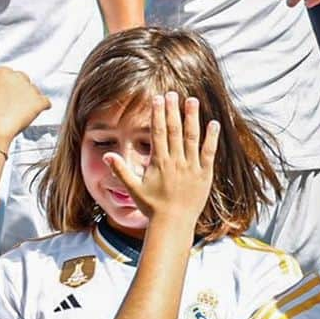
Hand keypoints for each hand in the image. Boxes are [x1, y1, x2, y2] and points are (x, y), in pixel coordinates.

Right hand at [0, 68, 50, 149]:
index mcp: (1, 72)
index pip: (9, 75)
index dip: (7, 88)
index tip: (4, 98)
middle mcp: (16, 76)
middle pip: (23, 81)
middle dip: (20, 91)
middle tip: (13, 107)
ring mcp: (29, 88)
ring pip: (34, 91)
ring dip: (31, 99)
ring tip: (21, 113)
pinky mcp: (38, 101)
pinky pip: (45, 102)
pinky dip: (43, 107)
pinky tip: (35, 113)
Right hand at [106, 91, 218, 225]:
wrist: (173, 224)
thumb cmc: (152, 207)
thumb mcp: (133, 188)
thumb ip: (121, 170)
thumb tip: (106, 156)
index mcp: (159, 162)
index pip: (158, 132)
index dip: (158, 114)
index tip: (158, 99)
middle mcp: (175, 162)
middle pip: (174, 130)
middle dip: (173, 110)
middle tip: (172, 94)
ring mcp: (191, 167)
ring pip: (192, 137)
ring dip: (192, 118)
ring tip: (191, 101)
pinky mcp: (205, 175)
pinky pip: (209, 153)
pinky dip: (211, 138)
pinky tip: (213, 123)